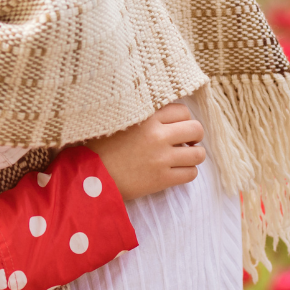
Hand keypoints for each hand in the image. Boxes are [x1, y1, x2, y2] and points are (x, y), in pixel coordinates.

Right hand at [84, 103, 204, 199]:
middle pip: (196, 129)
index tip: (176, 126)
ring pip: (198, 154)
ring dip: (193, 154)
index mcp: (146, 117)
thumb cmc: (99, 147)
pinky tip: (175, 170)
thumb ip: (141, 114)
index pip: (182, 110)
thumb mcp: (116, 121)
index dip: (182, 118)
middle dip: (194, 135)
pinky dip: (187, 171)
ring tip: (182, 156)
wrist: (90, 175)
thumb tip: (164, 114)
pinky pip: (191, 173)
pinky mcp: (163, 179)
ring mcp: (162, 158)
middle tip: (184, 140)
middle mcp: (157, 135)